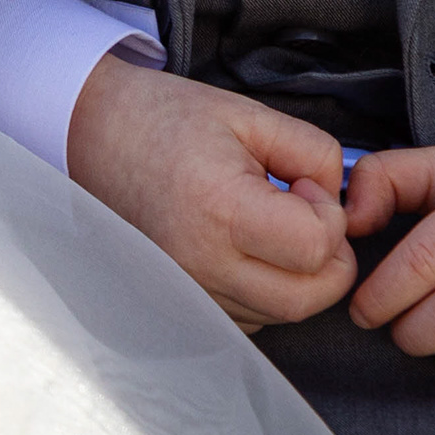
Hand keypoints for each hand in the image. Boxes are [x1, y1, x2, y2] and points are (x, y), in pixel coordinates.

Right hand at [65, 57, 356, 328]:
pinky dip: (265, 291)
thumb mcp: (249, 116)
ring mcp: (185, 292)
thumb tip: (339, 204)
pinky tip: (245, 247)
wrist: (95, 135)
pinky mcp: (179, 306)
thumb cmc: (167, 120)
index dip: (329, 215)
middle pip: (307, 298)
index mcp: (218, 209)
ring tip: (268, 224)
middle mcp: (198, 263)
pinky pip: (251, 319)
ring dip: (297, 277)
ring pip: (282, 314)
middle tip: (305, 213)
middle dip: (329, 259)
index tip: (303, 186)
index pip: (315, 248)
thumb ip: (313, 154)